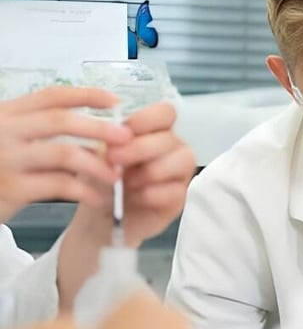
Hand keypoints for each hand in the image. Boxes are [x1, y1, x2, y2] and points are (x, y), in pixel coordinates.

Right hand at [0, 87, 131, 221]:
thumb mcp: (10, 141)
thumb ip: (43, 134)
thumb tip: (98, 135)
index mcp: (5, 114)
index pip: (51, 96)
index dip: (86, 95)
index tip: (115, 100)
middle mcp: (3, 131)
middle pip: (60, 120)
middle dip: (99, 127)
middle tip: (126, 138)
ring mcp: (5, 159)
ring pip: (64, 153)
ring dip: (97, 164)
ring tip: (116, 175)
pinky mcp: (11, 188)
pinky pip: (59, 185)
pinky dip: (85, 190)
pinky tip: (98, 197)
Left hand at [108, 101, 194, 245]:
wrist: (101, 215)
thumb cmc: (101, 179)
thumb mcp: (95, 157)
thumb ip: (105, 146)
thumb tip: (112, 144)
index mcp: (154, 130)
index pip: (165, 112)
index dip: (146, 120)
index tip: (121, 132)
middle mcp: (173, 147)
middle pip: (169, 138)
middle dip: (139, 149)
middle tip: (113, 159)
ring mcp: (180, 171)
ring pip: (180, 161)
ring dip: (148, 172)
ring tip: (125, 183)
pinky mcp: (180, 196)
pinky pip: (173, 191)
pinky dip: (149, 195)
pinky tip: (134, 200)